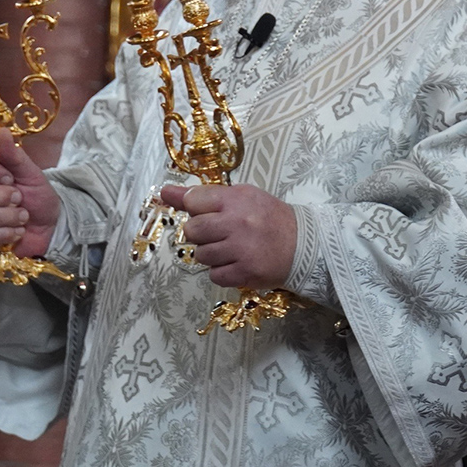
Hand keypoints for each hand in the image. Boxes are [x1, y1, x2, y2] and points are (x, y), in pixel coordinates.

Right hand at [0, 128, 59, 258]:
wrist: (49, 228)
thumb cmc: (37, 197)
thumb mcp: (31, 174)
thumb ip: (14, 155)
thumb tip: (1, 130)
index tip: (10, 178)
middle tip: (18, 198)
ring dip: (6, 217)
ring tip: (23, 217)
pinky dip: (4, 234)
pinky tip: (16, 232)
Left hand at [160, 183, 296, 290]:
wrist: (301, 243)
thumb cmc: (267, 217)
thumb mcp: (241, 196)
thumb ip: (203, 195)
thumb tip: (164, 192)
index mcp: (235, 199)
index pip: (193, 200)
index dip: (195, 208)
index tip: (206, 212)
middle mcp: (237, 222)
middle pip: (192, 230)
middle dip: (199, 233)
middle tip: (218, 232)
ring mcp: (240, 249)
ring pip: (201, 254)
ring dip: (210, 253)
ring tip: (229, 248)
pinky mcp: (245, 273)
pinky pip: (214, 275)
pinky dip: (221, 271)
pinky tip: (235, 262)